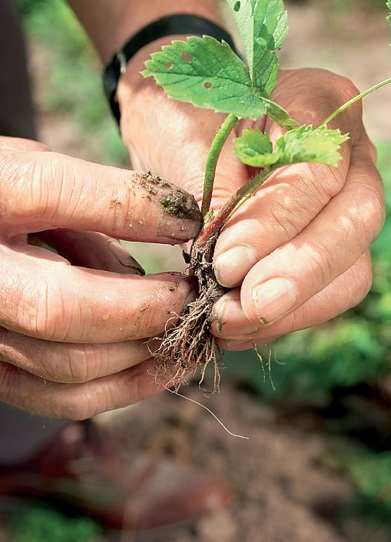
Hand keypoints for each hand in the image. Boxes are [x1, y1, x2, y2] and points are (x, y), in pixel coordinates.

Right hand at [0, 137, 199, 417]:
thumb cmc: (7, 196)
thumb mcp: (39, 173)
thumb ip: (95, 203)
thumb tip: (173, 234)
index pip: (53, 195)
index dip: (132, 209)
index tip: (189, 220)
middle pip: (60, 306)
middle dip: (144, 306)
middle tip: (191, 293)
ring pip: (68, 364)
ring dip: (143, 352)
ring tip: (190, 332)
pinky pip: (60, 398)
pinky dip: (122, 387)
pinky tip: (163, 366)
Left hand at [120, 65, 383, 350]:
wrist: (180, 123)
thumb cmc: (179, 118)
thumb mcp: (186, 142)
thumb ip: (217, 197)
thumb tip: (236, 268)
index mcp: (315, 102)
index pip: (318, 171)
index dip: (276, 225)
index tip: (226, 264)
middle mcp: (348, 151)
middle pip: (355, 221)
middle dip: (298, 276)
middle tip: (241, 309)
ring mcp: (347, 198)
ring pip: (351, 266)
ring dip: (291, 307)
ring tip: (229, 322)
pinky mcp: (329, 239)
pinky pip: (329, 289)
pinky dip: (285, 316)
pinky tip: (238, 325)